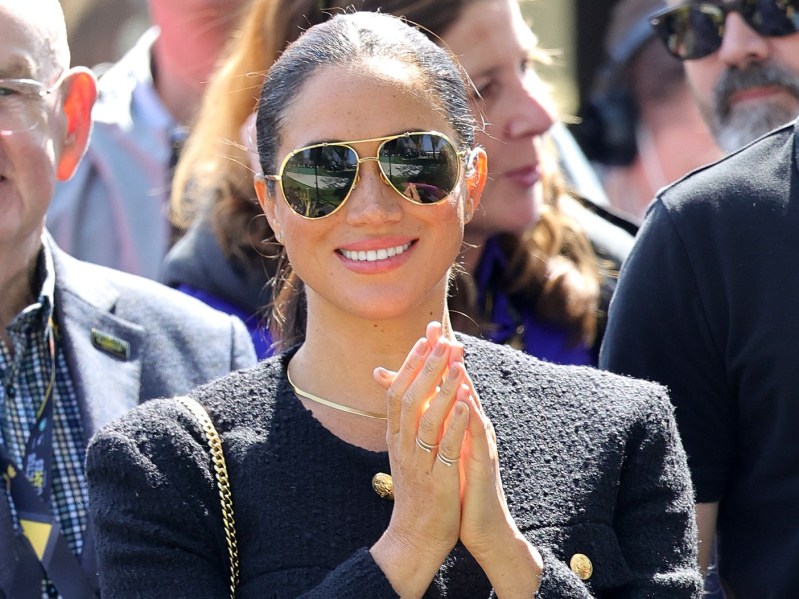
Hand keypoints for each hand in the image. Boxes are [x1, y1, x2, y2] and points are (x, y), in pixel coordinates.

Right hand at [370, 326, 469, 596]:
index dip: (411, 363)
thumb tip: (406, 394)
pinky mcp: (437, 480)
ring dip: (442, 388)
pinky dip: (455, 422)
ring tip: (456, 362)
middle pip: (409, 398)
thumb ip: (407, 424)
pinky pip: (445, 447)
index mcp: (396, 439)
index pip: (398, 392)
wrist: (415, 538)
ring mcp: (418, 463)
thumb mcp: (407, 454)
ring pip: (426, 418)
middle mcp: (402, 447)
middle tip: (442, 339)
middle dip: (427, 366)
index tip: (425, 337)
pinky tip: (467, 402)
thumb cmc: (417, 493)